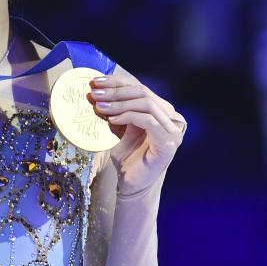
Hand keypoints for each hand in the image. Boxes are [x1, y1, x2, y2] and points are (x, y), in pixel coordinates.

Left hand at [88, 74, 185, 193]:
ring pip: (146, 103)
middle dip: (115, 91)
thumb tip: (95, 91)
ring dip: (119, 103)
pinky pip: (148, 120)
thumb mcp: (118, 127)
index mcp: (159, 109)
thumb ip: (113, 109)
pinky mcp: (168, 142)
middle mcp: (170, 116)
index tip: (95, 81)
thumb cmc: (126, 155)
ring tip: (99, 107)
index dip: (117, 81)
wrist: (133, 184)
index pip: (138, 86)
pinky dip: (128, 116)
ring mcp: (172, 129)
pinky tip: (112, 120)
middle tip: (94, 93)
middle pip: (143, 92)